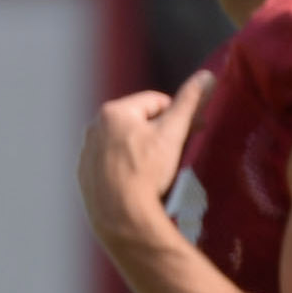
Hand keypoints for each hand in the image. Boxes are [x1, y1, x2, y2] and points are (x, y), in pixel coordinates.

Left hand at [75, 70, 209, 254]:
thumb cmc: (146, 171)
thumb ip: (189, 102)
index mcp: (113, 112)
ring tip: (156, 169)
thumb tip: (206, 76)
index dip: (177, 114)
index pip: (156, 102)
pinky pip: (111, 164)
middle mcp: (93, 129)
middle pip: (138, 122)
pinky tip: (138, 181)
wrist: (121, 217)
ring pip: (124, 143)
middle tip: (176, 151)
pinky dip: (126, 167)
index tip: (190, 130)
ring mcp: (86, 153)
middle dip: (160, 132)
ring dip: (142, 150)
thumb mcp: (173, 132)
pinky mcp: (85, 176)